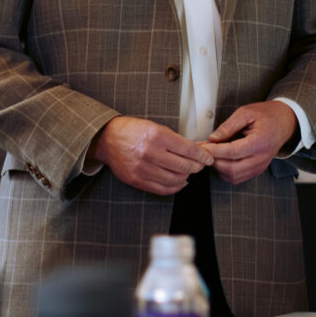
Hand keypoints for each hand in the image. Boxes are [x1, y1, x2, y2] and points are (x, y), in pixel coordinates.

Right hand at [91, 115, 213, 195]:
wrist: (108, 139)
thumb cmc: (132, 131)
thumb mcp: (155, 127)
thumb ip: (175, 140)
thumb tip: (197, 149)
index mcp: (156, 136)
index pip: (188, 150)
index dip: (202, 156)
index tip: (207, 158)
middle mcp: (150, 153)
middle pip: (184, 166)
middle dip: (197, 167)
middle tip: (200, 165)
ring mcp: (143, 169)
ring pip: (175, 179)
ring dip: (186, 176)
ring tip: (188, 172)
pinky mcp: (137, 180)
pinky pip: (163, 189)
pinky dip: (175, 187)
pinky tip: (179, 181)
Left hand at [204, 101, 297, 184]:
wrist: (284, 122)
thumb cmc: (267, 115)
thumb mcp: (246, 112)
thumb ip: (229, 125)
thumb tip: (213, 138)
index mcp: (260, 142)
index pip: (233, 152)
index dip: (215, 151)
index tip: (204, 146)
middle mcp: (261, 157)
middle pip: (232, 168)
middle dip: (215, 161)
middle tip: (205, 151)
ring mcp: (260, 166)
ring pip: (234, 176)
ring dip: (219, 168)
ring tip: (213, 155)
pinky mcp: (257, 170)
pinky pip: (238, 178)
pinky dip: (226, 172)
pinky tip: (222, 160)